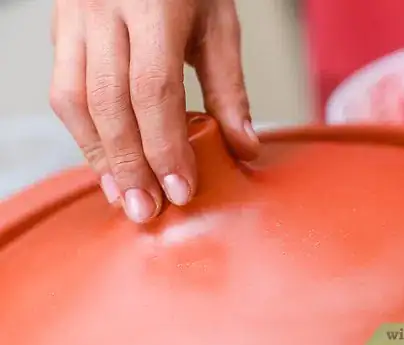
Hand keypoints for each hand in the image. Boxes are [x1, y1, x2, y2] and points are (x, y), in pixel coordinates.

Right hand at [50, 0, 259, 222]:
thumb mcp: (218, 26)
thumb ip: (228, 87)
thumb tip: (243, 145)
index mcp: (153, 4)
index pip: (154, 89)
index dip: (165, 146)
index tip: (180, 189)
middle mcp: (104, 8)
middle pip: (109, 102)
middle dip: (128, 164)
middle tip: (147, 210)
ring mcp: (75, 18)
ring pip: (74, 101)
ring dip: (100, 157)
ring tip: (124, 196)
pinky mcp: (62, 30)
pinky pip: (63, 91)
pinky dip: (84, 134)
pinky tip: (106, 162)